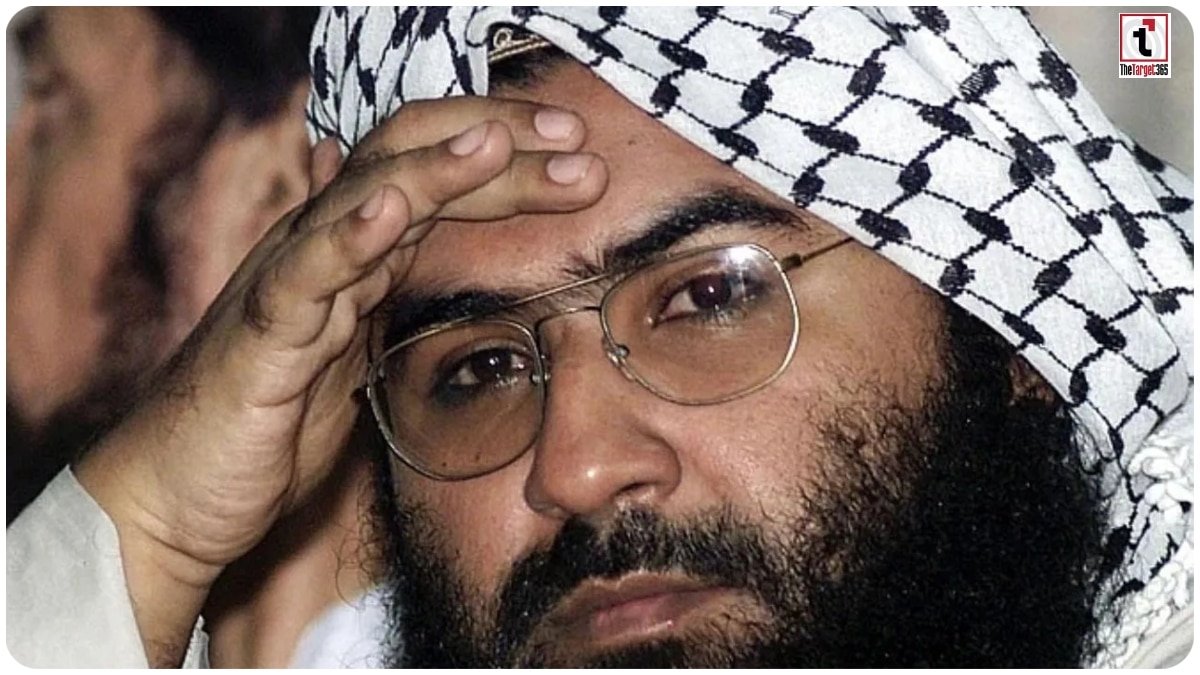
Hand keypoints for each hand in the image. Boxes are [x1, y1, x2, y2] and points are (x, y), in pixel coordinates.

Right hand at [73, 97, 607, 663]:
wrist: (177, 496)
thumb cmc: (266, 421)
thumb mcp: (345, 344)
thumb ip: (377, 283)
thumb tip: (399, 223)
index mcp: (353, 257)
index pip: (434, 177)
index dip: (506, 158)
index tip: (580, 157)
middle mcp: (320, 253)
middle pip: (409, 167)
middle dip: (494, 146)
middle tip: (575, 141)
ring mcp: (287, 290)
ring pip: (359, 205)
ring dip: (431, 171)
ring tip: (492, 143)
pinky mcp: (259, 344)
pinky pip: (302, 279)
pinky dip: (346, 237)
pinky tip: (389, 209)